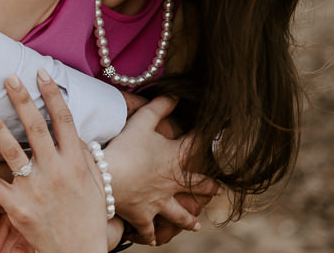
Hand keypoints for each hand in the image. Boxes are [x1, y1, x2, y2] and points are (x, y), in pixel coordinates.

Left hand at [0, 70, 107, 252]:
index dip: (52, 95)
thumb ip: (85, 156)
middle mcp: (56, 172)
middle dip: (22, 100)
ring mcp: (35, 190)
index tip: (41, 73)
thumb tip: (74, 131)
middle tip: (9, 78)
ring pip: (12, 151)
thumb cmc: (89, 219)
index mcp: (76, 164)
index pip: (64, 121)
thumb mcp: (97, 185)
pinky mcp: (17, 207)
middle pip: (36, 128)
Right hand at [102, 96, 218, 244]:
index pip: (199, 145)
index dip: (211, 136)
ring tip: (197, 226)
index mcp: (176, 159)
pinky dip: (152, 235)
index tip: (224, 130)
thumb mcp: (141, 121)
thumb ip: (159, 106)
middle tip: (219, 189)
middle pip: (197, 186)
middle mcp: (173, 183)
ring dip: (188, 221)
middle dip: (209, 187)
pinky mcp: (144, 215)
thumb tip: (176, 94)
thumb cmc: (125, 147)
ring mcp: (160, 202)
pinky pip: (150, 229)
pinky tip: (155, 240)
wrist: (109, 177)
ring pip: (180, 215)